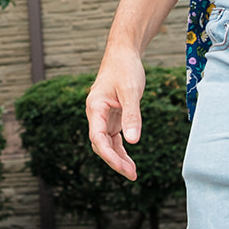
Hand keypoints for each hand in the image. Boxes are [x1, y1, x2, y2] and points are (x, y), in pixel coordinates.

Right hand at [85, 49, 145, 179]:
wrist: (123, 53)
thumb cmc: (125, 68)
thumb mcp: (131, 91)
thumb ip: (132, 116)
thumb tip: (133, 142)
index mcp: (95, 107)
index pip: (97, 138)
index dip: (109, 155)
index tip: (123, 168)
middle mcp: (96, 114)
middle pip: (100, 144)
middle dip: (114, 161)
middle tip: (132, 174)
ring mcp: (104, 116)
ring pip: (107, 143)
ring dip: (118, 157)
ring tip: (132, 172)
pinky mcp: (113, 115)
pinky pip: (114, 137)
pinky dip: (121, 148)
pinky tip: (129, 159)